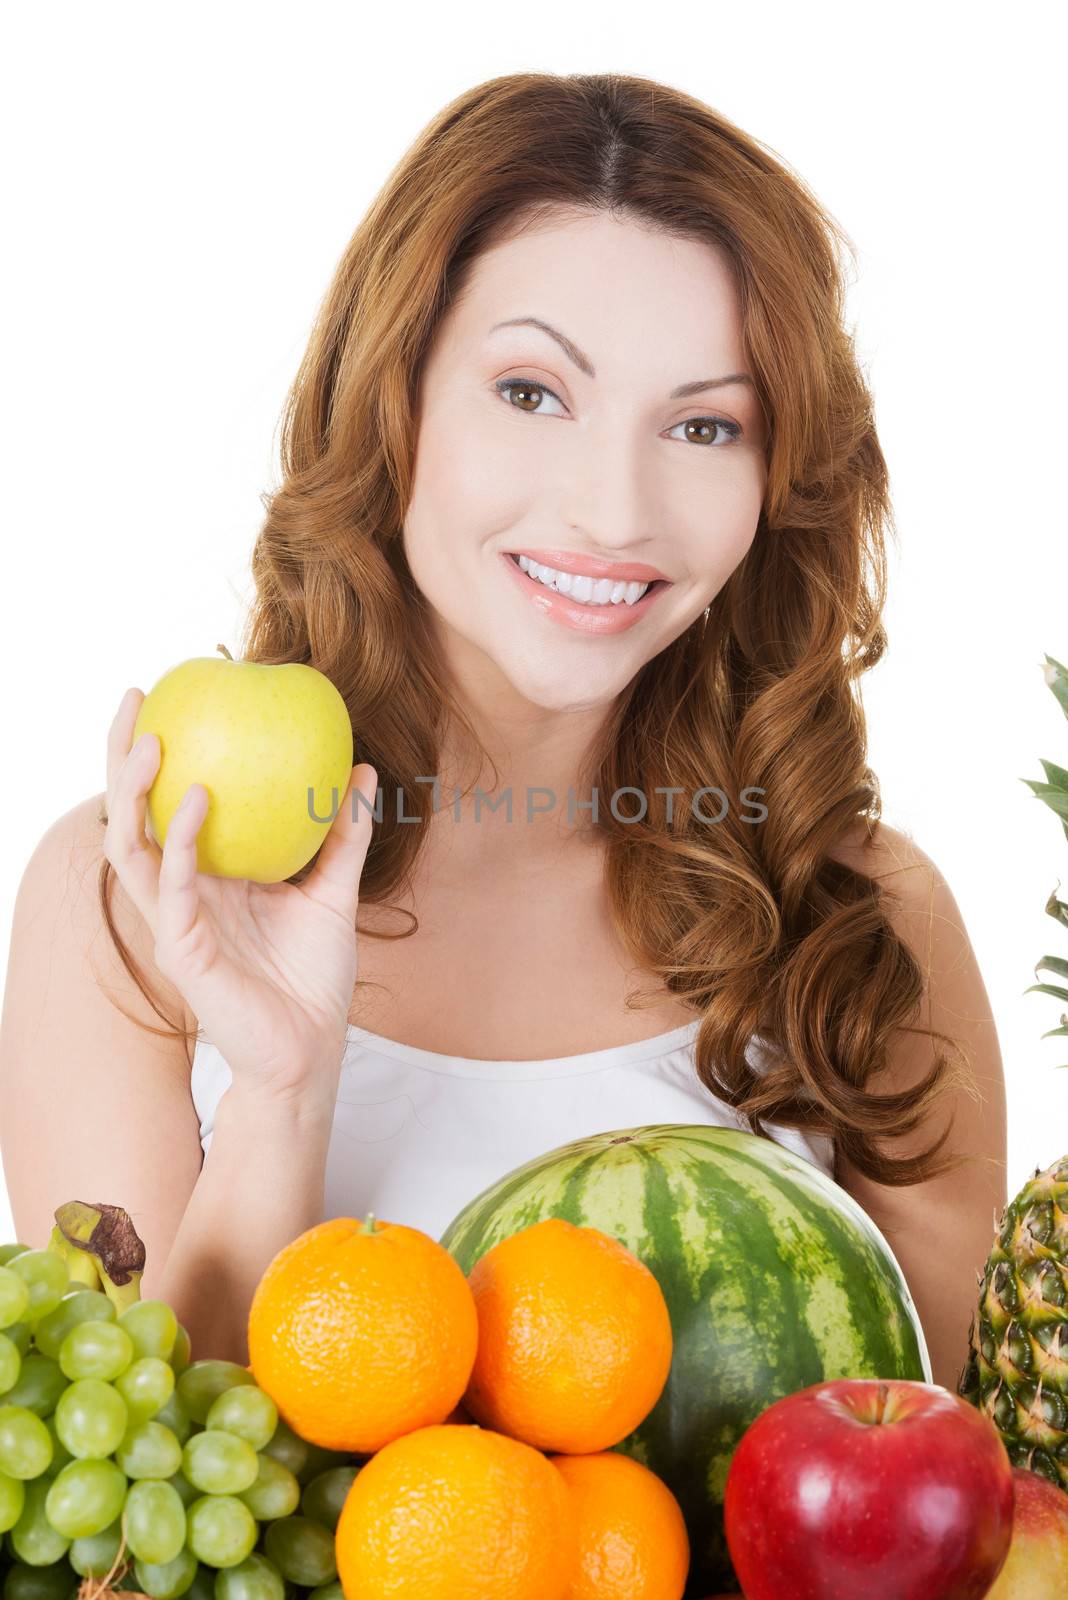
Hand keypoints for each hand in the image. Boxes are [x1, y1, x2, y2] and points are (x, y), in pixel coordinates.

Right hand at [103, 685, 376, 1104]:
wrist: (312, 1049)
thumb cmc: (314, 976)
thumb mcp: (333, 892)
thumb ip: (343, 833)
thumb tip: (359, 768)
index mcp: (207, 876)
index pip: (164, 805)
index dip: (154, 756)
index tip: (166, 695)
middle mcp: (182, 892)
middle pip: (131, 815)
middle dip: (121, 757)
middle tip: (135, 699)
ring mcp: (176, 920)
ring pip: (132, 847)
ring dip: (134, 792)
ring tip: (153, 740)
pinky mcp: (183, 949)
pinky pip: (175, 886)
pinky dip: (181, 840)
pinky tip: (196, 799)